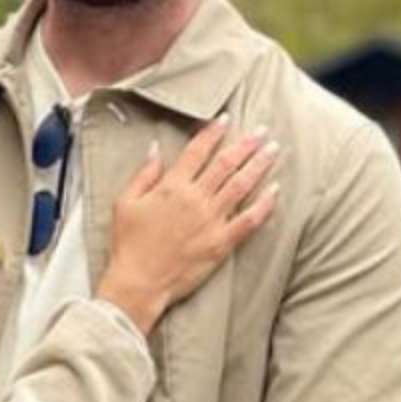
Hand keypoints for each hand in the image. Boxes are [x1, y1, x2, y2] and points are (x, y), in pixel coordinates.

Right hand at [96, 116, 278, 334]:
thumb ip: (144, 174)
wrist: (139, 282)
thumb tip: (156, 148)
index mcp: (171, 187)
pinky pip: (249, 220)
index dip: (213, 133)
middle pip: (225, 164)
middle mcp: (195, 199)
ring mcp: (211, 220)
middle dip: (245, 144)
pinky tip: (275, 190)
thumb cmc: (128, 243)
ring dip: (259, 165)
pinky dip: (264, 204)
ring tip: (273, 150)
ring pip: (241, 186)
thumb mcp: (125, 202)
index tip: (225, 119)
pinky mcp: (222, 242)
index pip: (197, 151)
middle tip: (261, 130)